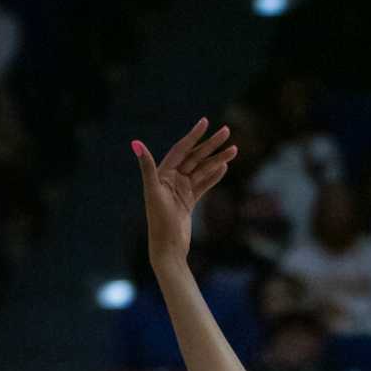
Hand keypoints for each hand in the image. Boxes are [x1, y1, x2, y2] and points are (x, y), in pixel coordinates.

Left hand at [131, 120, 237, 269]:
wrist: (168, 249)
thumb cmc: (159, 222)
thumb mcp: (154, 193)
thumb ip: (147, 167)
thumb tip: (136, 143)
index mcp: (163, 174)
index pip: (182, 149)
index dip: (194, 135)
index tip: (205, 121)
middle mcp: (172, 179)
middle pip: (195, 157)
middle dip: (211, 144)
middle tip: (227, 131)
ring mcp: (181, 190)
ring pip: (203, 170)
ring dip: (218, 159)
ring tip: (234, 150)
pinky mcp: (189, 202)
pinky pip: (204, 184)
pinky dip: (214, 176)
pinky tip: (224, 167)